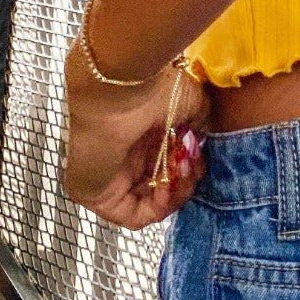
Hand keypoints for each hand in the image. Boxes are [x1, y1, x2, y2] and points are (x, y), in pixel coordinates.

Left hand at [61, 42, 211, 228]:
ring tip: (183, 169)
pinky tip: (168, 184)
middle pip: (161, 183)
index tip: (199, 151)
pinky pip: (133, 215)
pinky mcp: (97, 194)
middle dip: (185, 178)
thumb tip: (202, 139)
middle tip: (192, 161)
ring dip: (176, 191)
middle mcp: (124, 153)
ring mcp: (109, 175)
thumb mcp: (190, 101)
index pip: (167, 162)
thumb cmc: (150, 84)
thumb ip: (199, 124)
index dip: (189, 163)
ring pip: (151, 201)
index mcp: (140, 131)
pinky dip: (159, 206)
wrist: (121, 85)